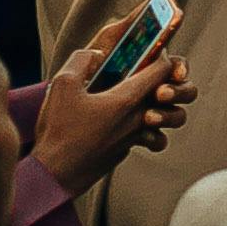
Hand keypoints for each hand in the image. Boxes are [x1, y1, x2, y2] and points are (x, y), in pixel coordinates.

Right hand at [34, 25, 195, 191]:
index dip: (161, 54)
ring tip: (148, 99)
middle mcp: (138, 118)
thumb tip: (96, 53)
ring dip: (165, 106)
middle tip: (151, 72)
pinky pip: (152, 137)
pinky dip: (150, 129)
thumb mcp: (63, 85)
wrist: (53, 176)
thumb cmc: (58, 131)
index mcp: (127, 99)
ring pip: (170, 119)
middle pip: (173, 93)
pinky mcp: (125, 150)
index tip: (150, 49)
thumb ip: (82, 60)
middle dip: (170, 78)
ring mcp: (134, 137)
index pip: (163, 69)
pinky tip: (130, 122)